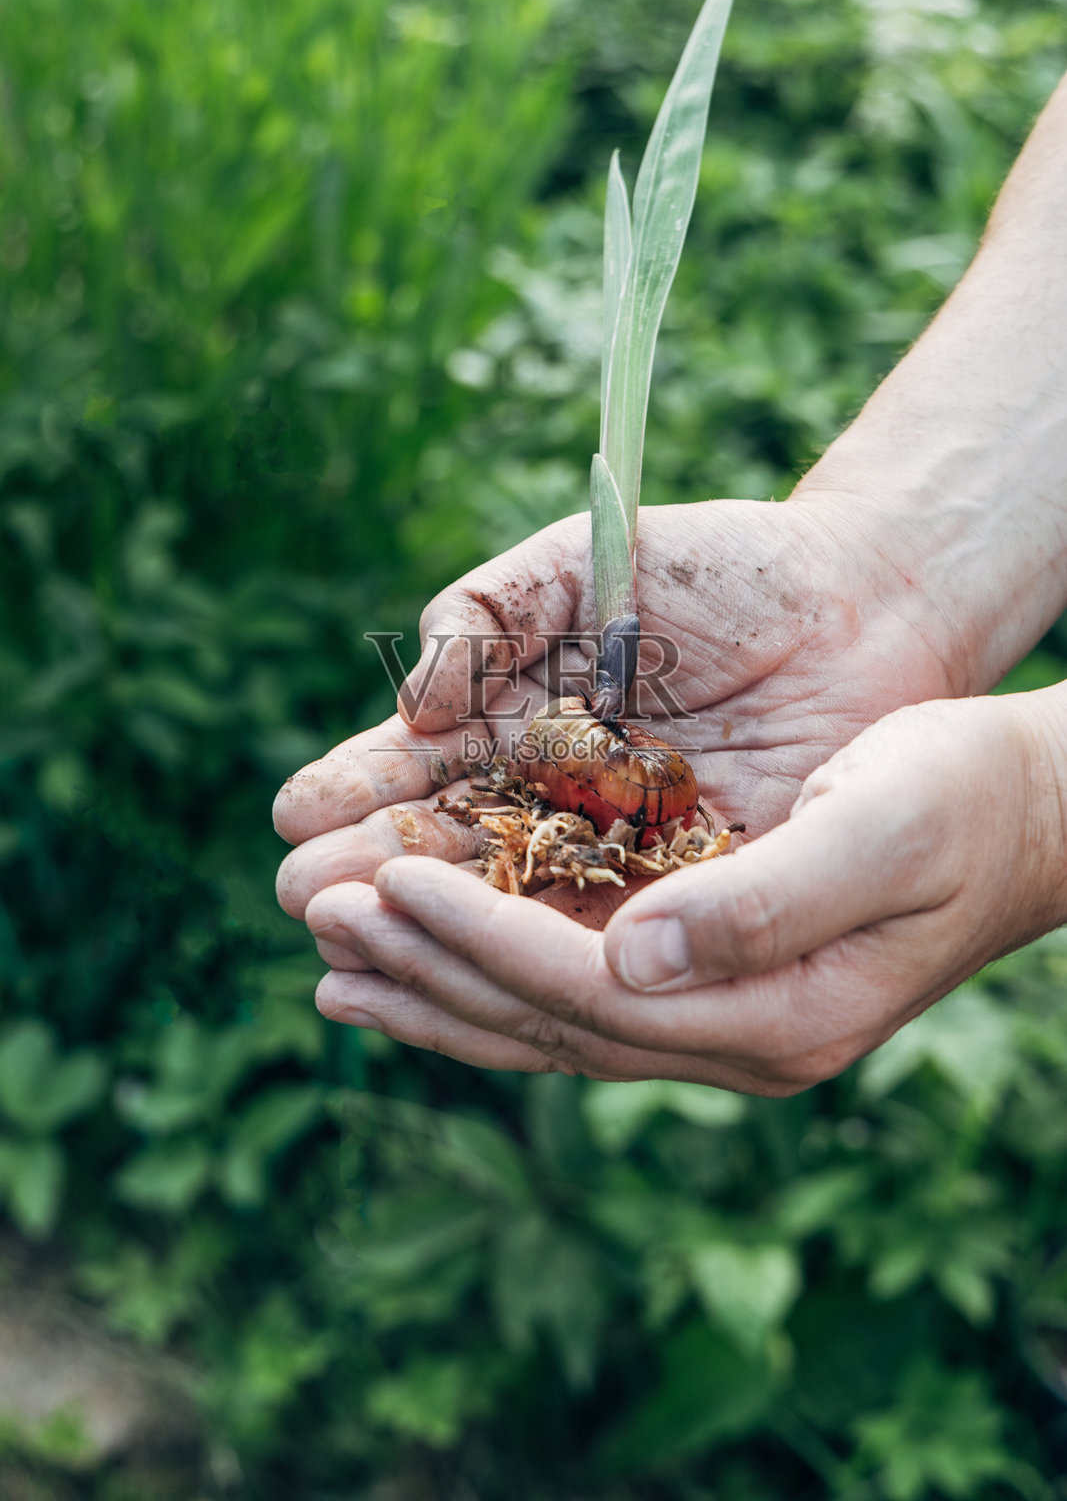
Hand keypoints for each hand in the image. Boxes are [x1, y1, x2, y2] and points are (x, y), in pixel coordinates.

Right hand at [276, 490, 974, 1075]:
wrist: (861, 599)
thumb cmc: (720, 567)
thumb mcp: (584, 559)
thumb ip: (490, 608)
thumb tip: (411, 699)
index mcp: (515, 718)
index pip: (417, 765)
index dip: (355, 790)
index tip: (295, 815)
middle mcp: (552, 797)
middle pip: (447, 847)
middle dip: (373, 874)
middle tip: (306, 900)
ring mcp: (618, 849)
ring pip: (515, 901)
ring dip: (441, 928)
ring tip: (359, 945)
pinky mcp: (692, 888)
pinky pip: (616, 928)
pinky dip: (553, 954)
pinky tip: (492, 973)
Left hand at [303, 688, 1066, 1092]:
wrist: (1020, 814)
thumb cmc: (959, 795)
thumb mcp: (881, 829)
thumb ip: (766, 902)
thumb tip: (635, 956)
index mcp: (778, 1014)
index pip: (590, 991)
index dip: (481, 938)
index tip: (388, 886)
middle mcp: (739, 1039)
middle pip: (549, 1021)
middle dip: (429, 968)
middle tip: (319, 919)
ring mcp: (723, 1024)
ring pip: (549, 1022)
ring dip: (438, 987)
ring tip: (335, 966)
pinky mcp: (709, 987)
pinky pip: (576, 998)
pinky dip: (491, 976)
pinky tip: (427, 959)